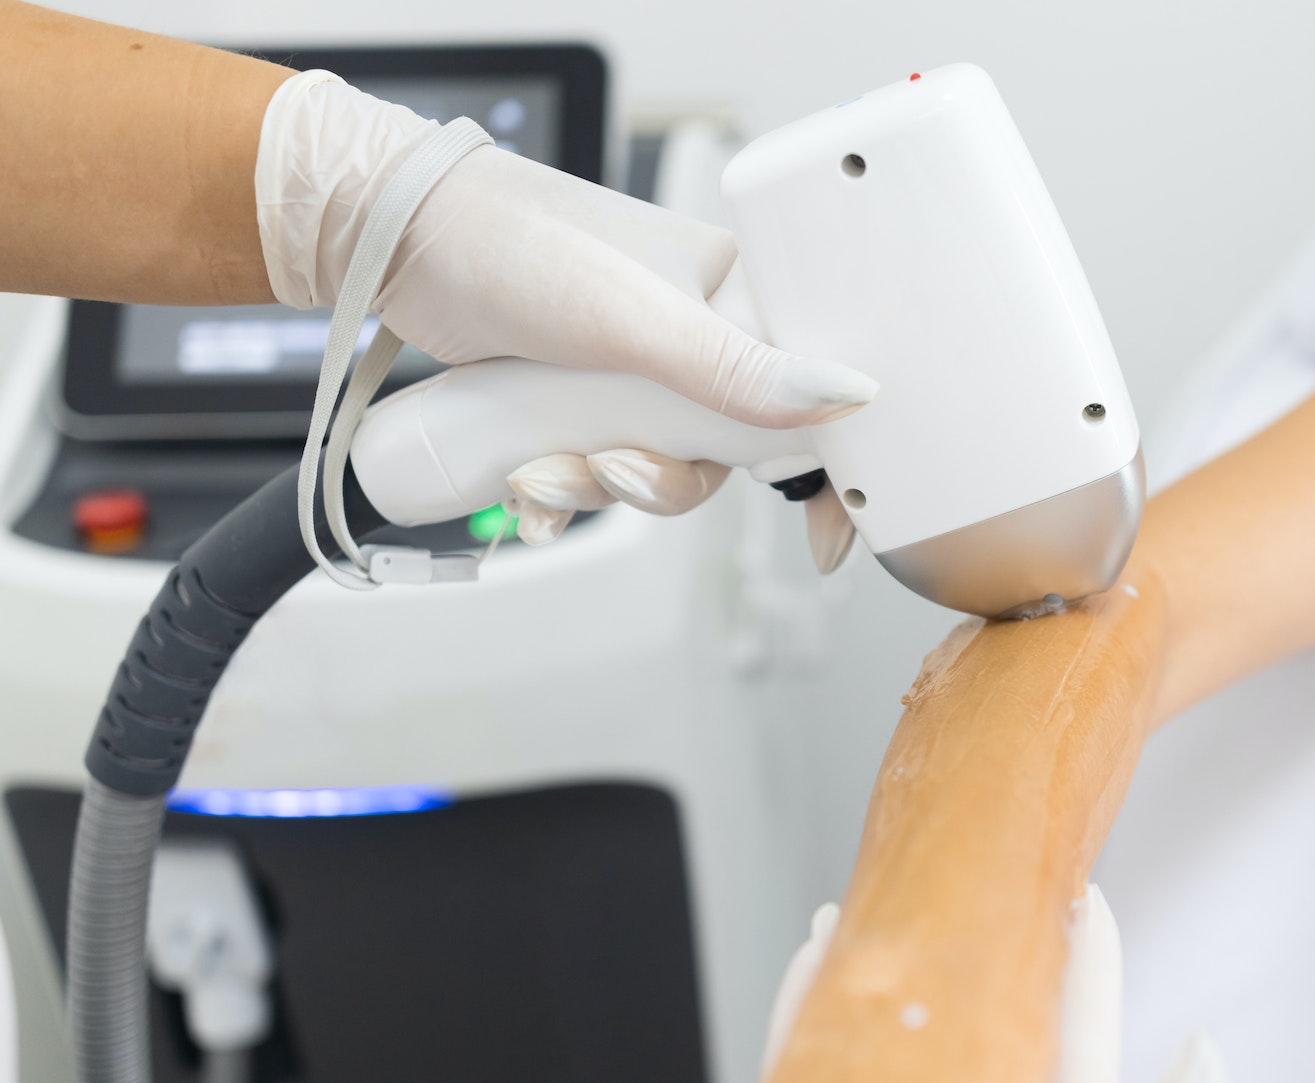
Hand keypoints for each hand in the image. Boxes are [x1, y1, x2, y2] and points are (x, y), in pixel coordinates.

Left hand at [256, 71, 874, 545]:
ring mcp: (632, 367)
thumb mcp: (635, 318)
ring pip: (653, 464)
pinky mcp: (576, 393)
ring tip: (536, 472)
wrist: (391, 235)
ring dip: (596, 489)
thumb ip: (737, 368)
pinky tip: (523, 489)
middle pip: (722, 450)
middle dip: (662, 481)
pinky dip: (561, 492)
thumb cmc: (511, 242)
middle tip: (614, 473)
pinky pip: (595, 467)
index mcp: (731, 294)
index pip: (808, 388)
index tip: (822, 539)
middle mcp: (692, 332)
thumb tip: (848, 394)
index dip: (823, 465)